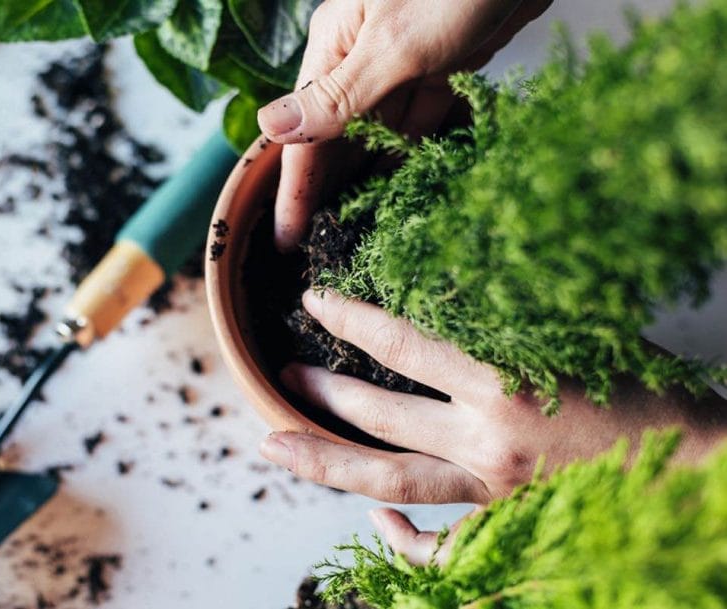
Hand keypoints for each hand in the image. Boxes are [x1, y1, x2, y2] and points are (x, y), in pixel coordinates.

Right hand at [257, 0, 552, 249]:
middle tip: (322, 242)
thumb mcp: (394, 44)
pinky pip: (420, 116)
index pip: (304, 130)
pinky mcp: (442, 61)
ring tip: (358, 225)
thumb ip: (338, 95)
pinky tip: (406, 180)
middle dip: (328, 186)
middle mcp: (361, 53)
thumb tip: (273, 127)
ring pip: (378, 129)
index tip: (286, 237)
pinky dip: (414, 147)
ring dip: (369, 172)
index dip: (294, 187)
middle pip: (336, 134)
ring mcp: (402, 59)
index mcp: (336, 44)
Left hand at [258, 290, 726, 562]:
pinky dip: (401, 541)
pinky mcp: (506, 527)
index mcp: (503, 381)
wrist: (698, 466)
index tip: (313, 301)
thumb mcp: (575, 335)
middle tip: (283, 375)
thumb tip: (448, 286)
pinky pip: (439, 549)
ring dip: (323, 462)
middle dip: (320, 393)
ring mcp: (492, 492)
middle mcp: (487, 440)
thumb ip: (507, 320)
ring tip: (274, 444)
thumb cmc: (643, 392)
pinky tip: (373, 520)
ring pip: (388, 479)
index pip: (401, 345)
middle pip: (377, 416)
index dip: (348, 319)